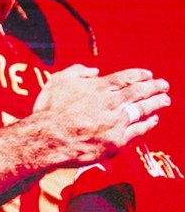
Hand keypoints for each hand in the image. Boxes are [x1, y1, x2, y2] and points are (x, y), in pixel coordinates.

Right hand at [30, 65, 169, 163]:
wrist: (46, 139)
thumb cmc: (48, 111)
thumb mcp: (57, 81)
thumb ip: (77, 71)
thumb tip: (94, 71)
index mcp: (99, 87)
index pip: (126, 78)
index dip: (140, 75)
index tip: (149, 75)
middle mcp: (111, 103)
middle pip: (139, 92)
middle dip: (155, 87)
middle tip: (164, 85)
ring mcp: (116, 122)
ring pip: (142, 110)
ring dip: (156, 103)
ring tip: (165, 100)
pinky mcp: (116, 141)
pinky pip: (138, 131)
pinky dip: (148, 124)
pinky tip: (153, 120)